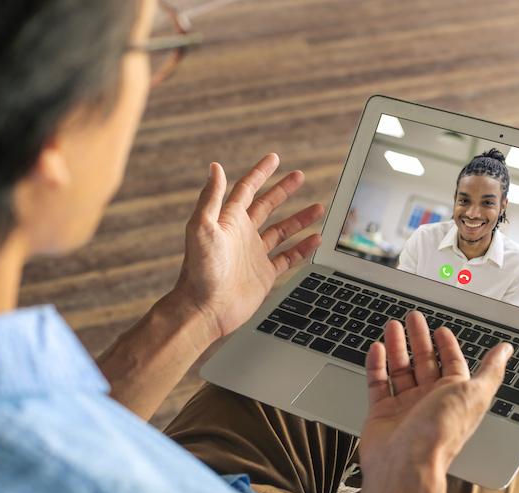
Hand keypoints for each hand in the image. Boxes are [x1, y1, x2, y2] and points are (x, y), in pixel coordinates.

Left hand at [173, 153, 323, 337]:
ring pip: (282, 230)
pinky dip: (302, 248)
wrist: (205, 308)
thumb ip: (211, 197)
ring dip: (299, 218)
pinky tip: (315, 239)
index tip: (274, 159)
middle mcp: (242, 234)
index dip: (261, 173)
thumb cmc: (200, 270)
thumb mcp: (202, 227)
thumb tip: (214, 166)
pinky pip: (288, 257)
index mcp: (228, 220)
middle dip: (283, 190)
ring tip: (319, 207)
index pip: (247, 189)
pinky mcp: (264, 274)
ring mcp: (254, 254)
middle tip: (299, 176)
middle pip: (266, 205)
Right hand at [353, 311, 511, 492]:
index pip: (452, 364)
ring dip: (397, 347)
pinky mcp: (381, 413)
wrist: (406, 462)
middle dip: (419, 339)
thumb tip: (506, 350)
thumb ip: (491, 370)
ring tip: (392, 327)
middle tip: (413, 318)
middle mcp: (430, 401)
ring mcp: (405, 407)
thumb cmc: (441, 432)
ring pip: (400, 370)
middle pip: (424, 362)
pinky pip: (378, 384)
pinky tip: (377, 350)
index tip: (440, 329)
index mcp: (454, 396)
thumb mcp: (474, 393)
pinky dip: (377, 366)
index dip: (447, 346)